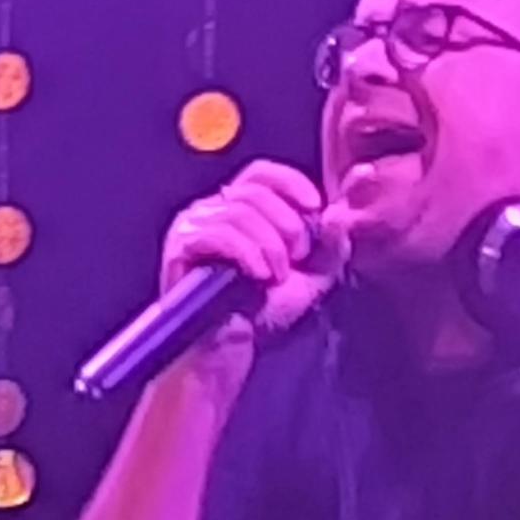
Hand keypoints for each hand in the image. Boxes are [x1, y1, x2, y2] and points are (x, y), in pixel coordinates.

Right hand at [159, 160, 347, 390]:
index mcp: (238, 208)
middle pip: (253, 191)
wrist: (231, 347)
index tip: (314, 205)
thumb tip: (339, 210)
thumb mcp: (312, 276)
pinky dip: (246, 252)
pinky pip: (218, 234)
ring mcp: (192, 226)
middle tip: (297, 257)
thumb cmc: (263, 312)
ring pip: (238, 211)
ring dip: (268, 244)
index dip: (290, 182)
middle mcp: (211, 210)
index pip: (260, 173)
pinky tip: (258, 275)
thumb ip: (331, 243)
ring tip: (276, 275)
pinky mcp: (180, 247)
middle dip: (286, 223)